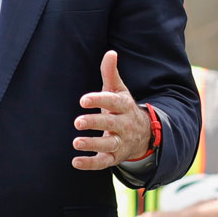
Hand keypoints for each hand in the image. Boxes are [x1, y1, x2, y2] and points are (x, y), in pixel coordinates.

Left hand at [72, 52, 154, 170]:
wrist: (142, 134)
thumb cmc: (122, 108)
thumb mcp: (119, 90)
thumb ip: (111, 73)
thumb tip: (110, 53)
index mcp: (124, 106)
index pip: (113, 102)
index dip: (99, 100)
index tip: (83, 100)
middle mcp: (124, 125)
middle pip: (111, 124)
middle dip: (95, 123)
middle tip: (78, 122)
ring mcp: (120, 142)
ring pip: (108, 145)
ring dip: (93, 144)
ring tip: (76, 142)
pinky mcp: (114, 157)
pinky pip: (104, 162)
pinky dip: (90, 163)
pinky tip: (75, 161)